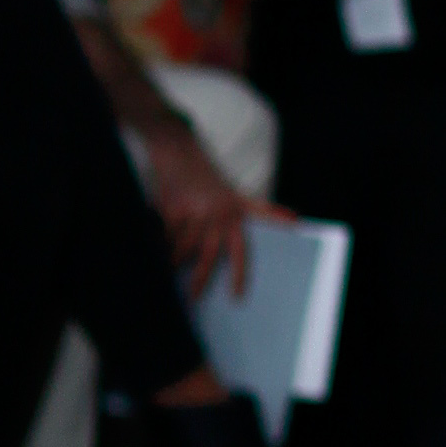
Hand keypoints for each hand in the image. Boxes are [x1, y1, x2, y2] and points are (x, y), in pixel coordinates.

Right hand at [141, 116, 253, 299]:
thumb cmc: (208, 174)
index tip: (236, 296)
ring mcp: (192, 211)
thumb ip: (260, 208)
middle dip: (200, 280)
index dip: (239, 273)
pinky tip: (152, 255)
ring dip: (173, 264)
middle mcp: (215, 213)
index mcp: (234, 211)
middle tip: (193, 300)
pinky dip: (158, 246)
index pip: (240, 248)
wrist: (178, 146)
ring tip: (165, 279)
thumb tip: (293, 219)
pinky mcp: (170, 208)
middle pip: (207, 255)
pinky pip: (164, 236)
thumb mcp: (236, 191)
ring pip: (181, 248)